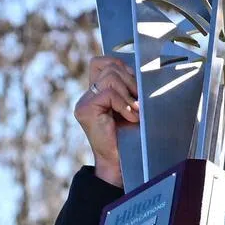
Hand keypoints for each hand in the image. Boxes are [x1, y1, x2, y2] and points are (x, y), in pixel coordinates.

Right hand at [74, 56, 139, 186]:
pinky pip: (109, 93)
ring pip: (110, 77)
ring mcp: (84, 102)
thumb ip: (129, 89)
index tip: (135, 86)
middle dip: (131, 80)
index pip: (102, 62)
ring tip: (135, 111)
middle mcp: (87, 95)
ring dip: (129, 94)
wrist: (119, 163)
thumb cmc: (128, 138)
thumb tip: (140, 71)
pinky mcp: (85, 109)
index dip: (120, 66)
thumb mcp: (130, 107)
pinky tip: (130, 118)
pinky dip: (124, 104)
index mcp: (96, 92)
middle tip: (139, 102)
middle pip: (109, 66)